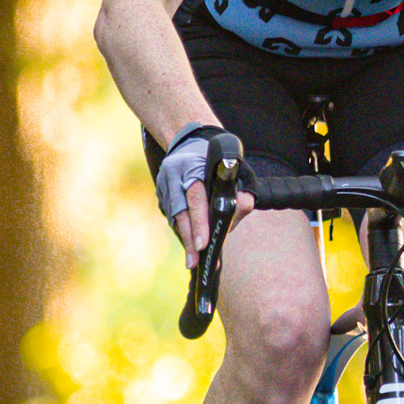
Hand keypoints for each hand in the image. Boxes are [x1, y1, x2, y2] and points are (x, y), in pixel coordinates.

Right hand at [157, 124, 254, 265]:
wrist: (190, 140)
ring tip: (193, 261)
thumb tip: (241, 209)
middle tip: (195, 262)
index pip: (196, 200)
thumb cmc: (216, 156)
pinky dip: (182, 230)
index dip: (199, 223)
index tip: (203, 244)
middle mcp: (173, 177)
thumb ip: (240, 188)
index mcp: (190, 167)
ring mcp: (164, 186)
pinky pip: (173, 215)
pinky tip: (190, 245)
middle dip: (190, 240)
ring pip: (175, 217)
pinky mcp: (162, 193)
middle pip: (181, 214)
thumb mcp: (233, 165)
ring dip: (185, 239)